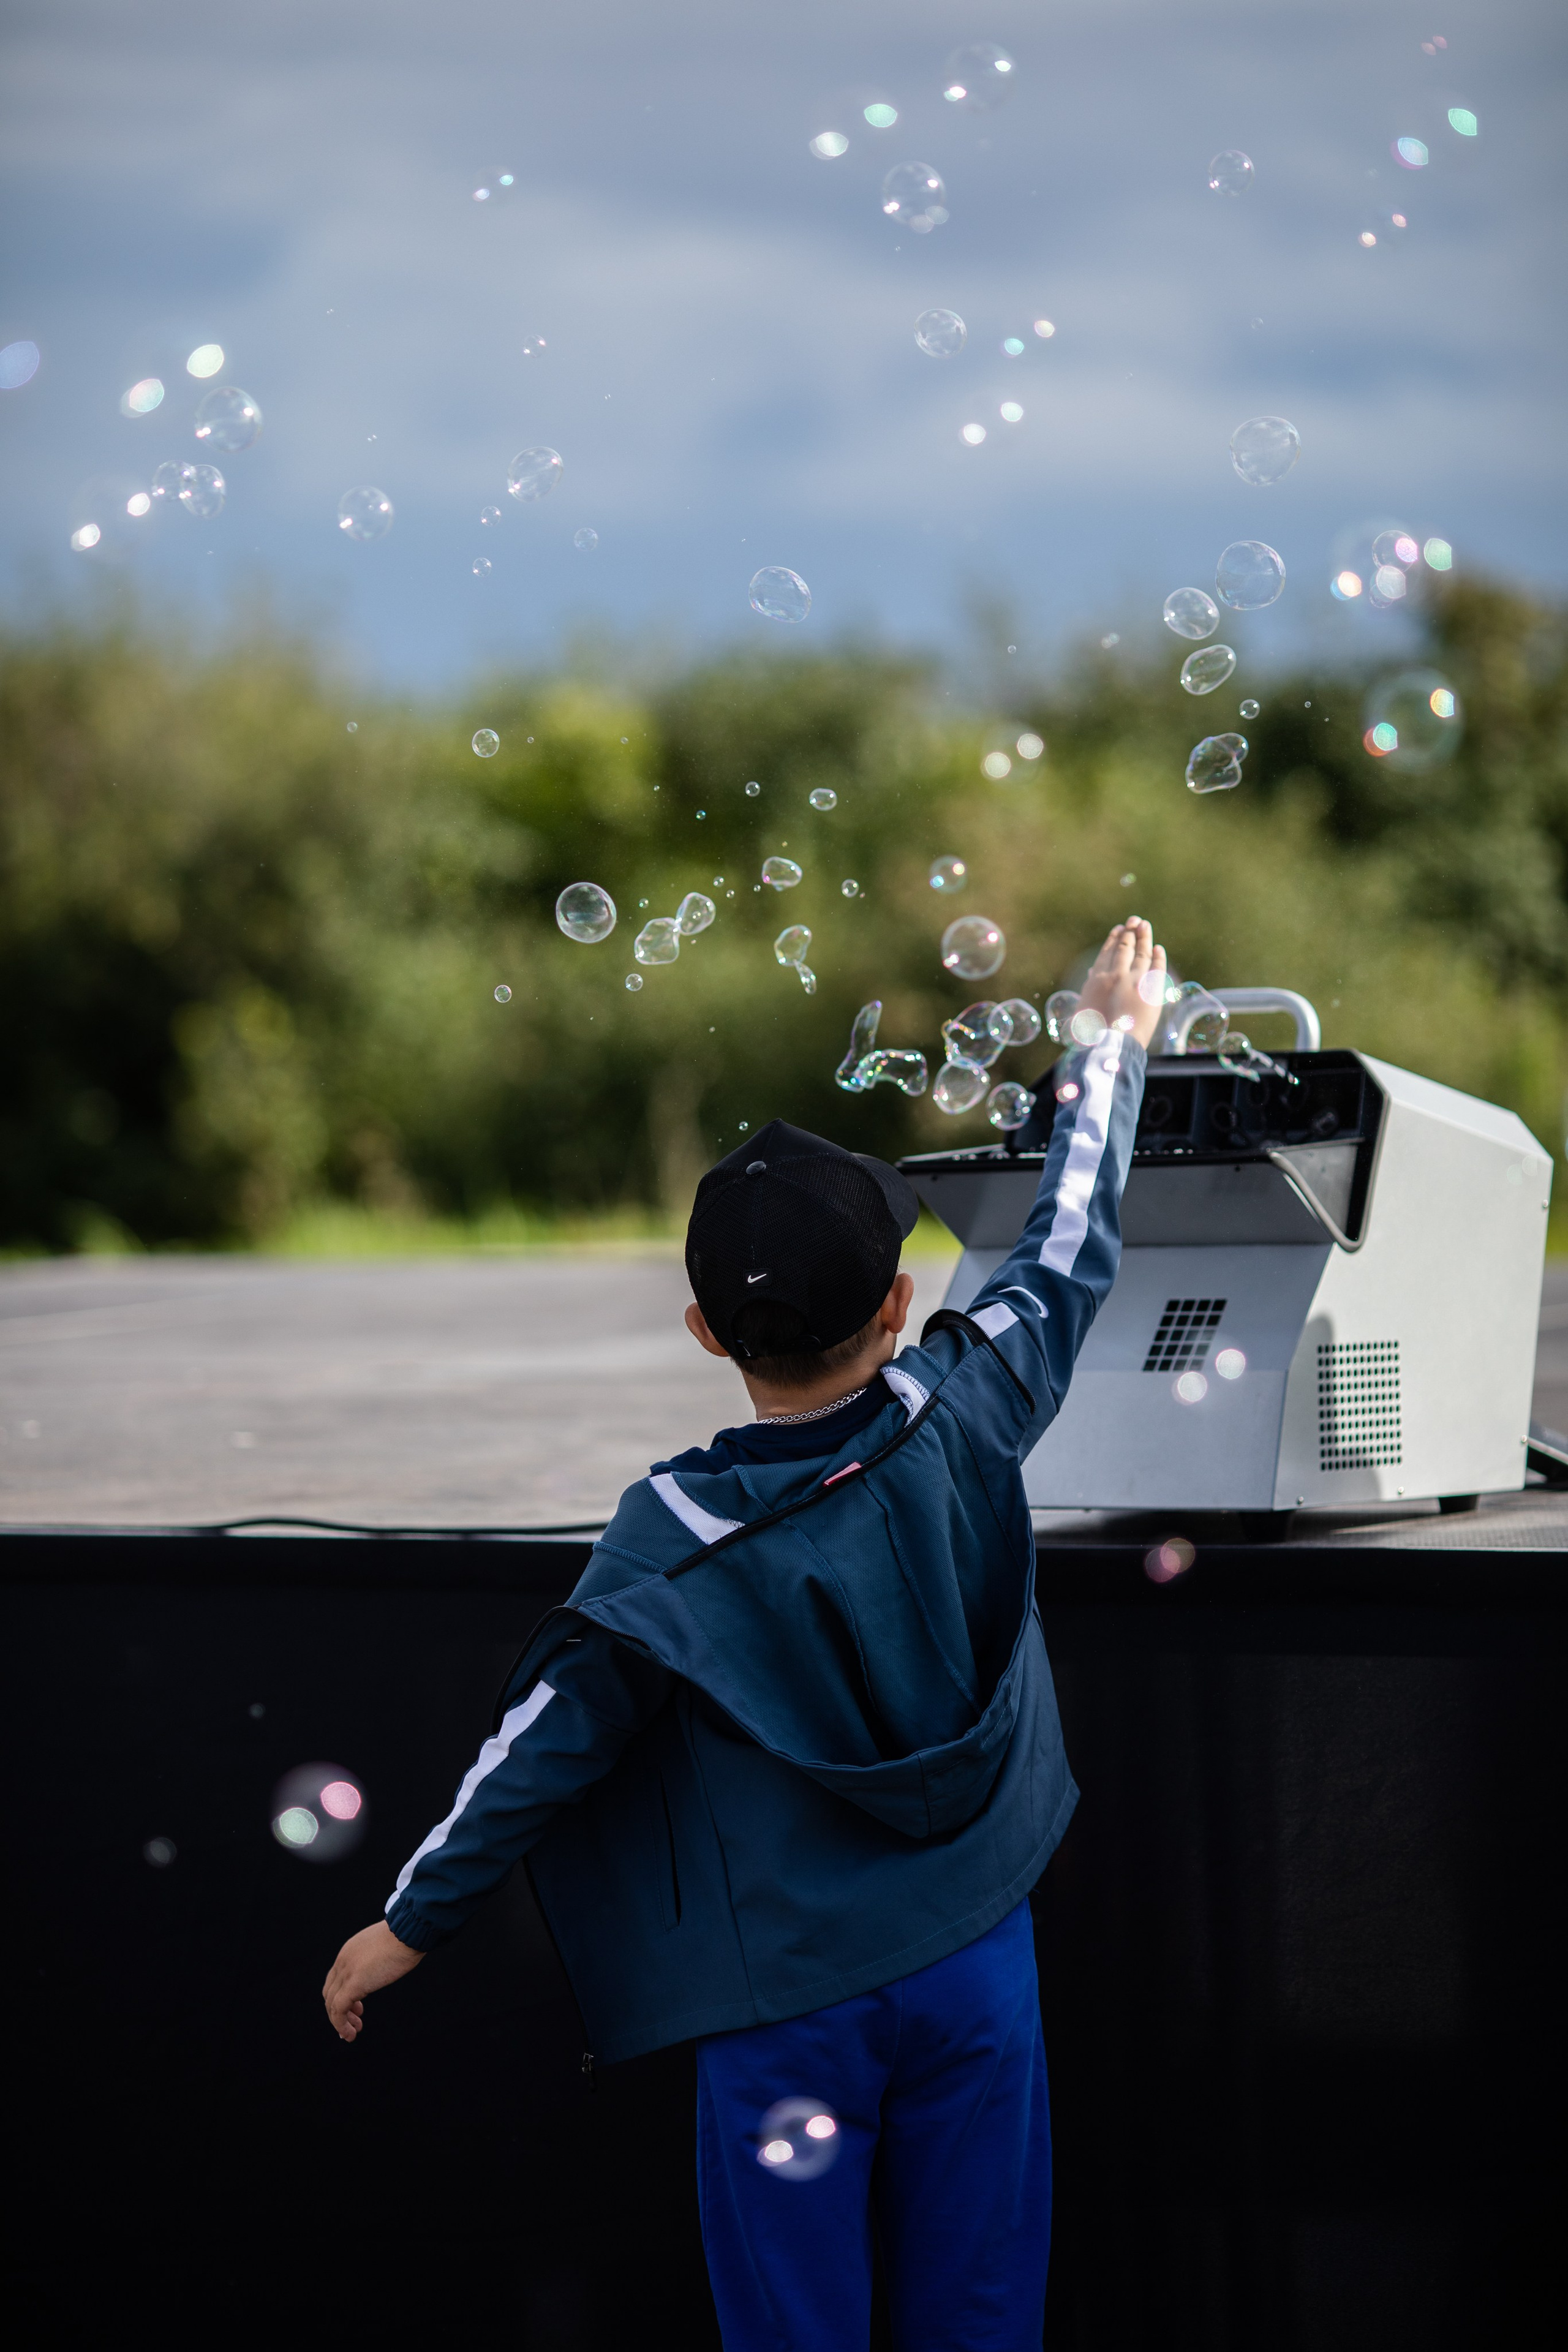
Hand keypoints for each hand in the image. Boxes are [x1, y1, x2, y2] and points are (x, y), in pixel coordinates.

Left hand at [322, 1920, 424, 2042]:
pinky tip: (351, 2034)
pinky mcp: (353, 1984)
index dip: (342, 1996)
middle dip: (338, 2011)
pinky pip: (339, 2010)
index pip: (336, 1979)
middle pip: (329, 1992)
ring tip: (352, 2032)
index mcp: (349, 1951)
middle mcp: (342, 1961)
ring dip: (340, 2022)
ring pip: (331, 2004)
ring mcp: (346, 1972)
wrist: (408, 1931)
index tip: (358, 2009)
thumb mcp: (384, 1947)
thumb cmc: (405, 1937)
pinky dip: (341, 2025)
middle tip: (354, 2023)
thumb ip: (377, 1959)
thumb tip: (386, 1965)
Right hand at [1076, 918, 1167, 1051]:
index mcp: (1097, 979)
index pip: (1107, 952)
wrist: (1108, 1046)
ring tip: (1145, 926)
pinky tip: (1159, 949)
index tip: (1119, 930)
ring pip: (1142, 953)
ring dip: (1144, 938)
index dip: (1114, 939)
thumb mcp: (1083, 1006)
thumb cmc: (1091, 1033)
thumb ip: (1090, 986)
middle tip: (1135, 921)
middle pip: (1125, 947)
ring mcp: (1135, 981)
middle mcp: (1116, 975)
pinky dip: (1158, 957)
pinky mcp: (1151, 991)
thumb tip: (1093, 972)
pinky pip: (1157, 968)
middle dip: (1130, 932)